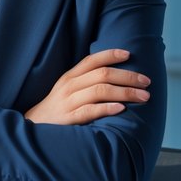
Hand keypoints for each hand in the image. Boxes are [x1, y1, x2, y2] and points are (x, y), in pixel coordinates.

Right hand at [25, 48, 149, 124]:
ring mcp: (68, 102)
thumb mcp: (67, 88)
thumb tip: (116, 75)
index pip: (92, 60)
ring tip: (143, 96)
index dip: (110, 55)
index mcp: (70, 76)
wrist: (34, 126)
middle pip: (102, 75)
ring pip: (100, 91)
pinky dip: (107, 108)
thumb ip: (86, 80)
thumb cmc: (58, 107)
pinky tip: (121, 109)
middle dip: (128, 76)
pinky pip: (90, 111)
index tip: (129, 54)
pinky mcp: (69, 118)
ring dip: (125, 92)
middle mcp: (69, 86)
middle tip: (146, 82)